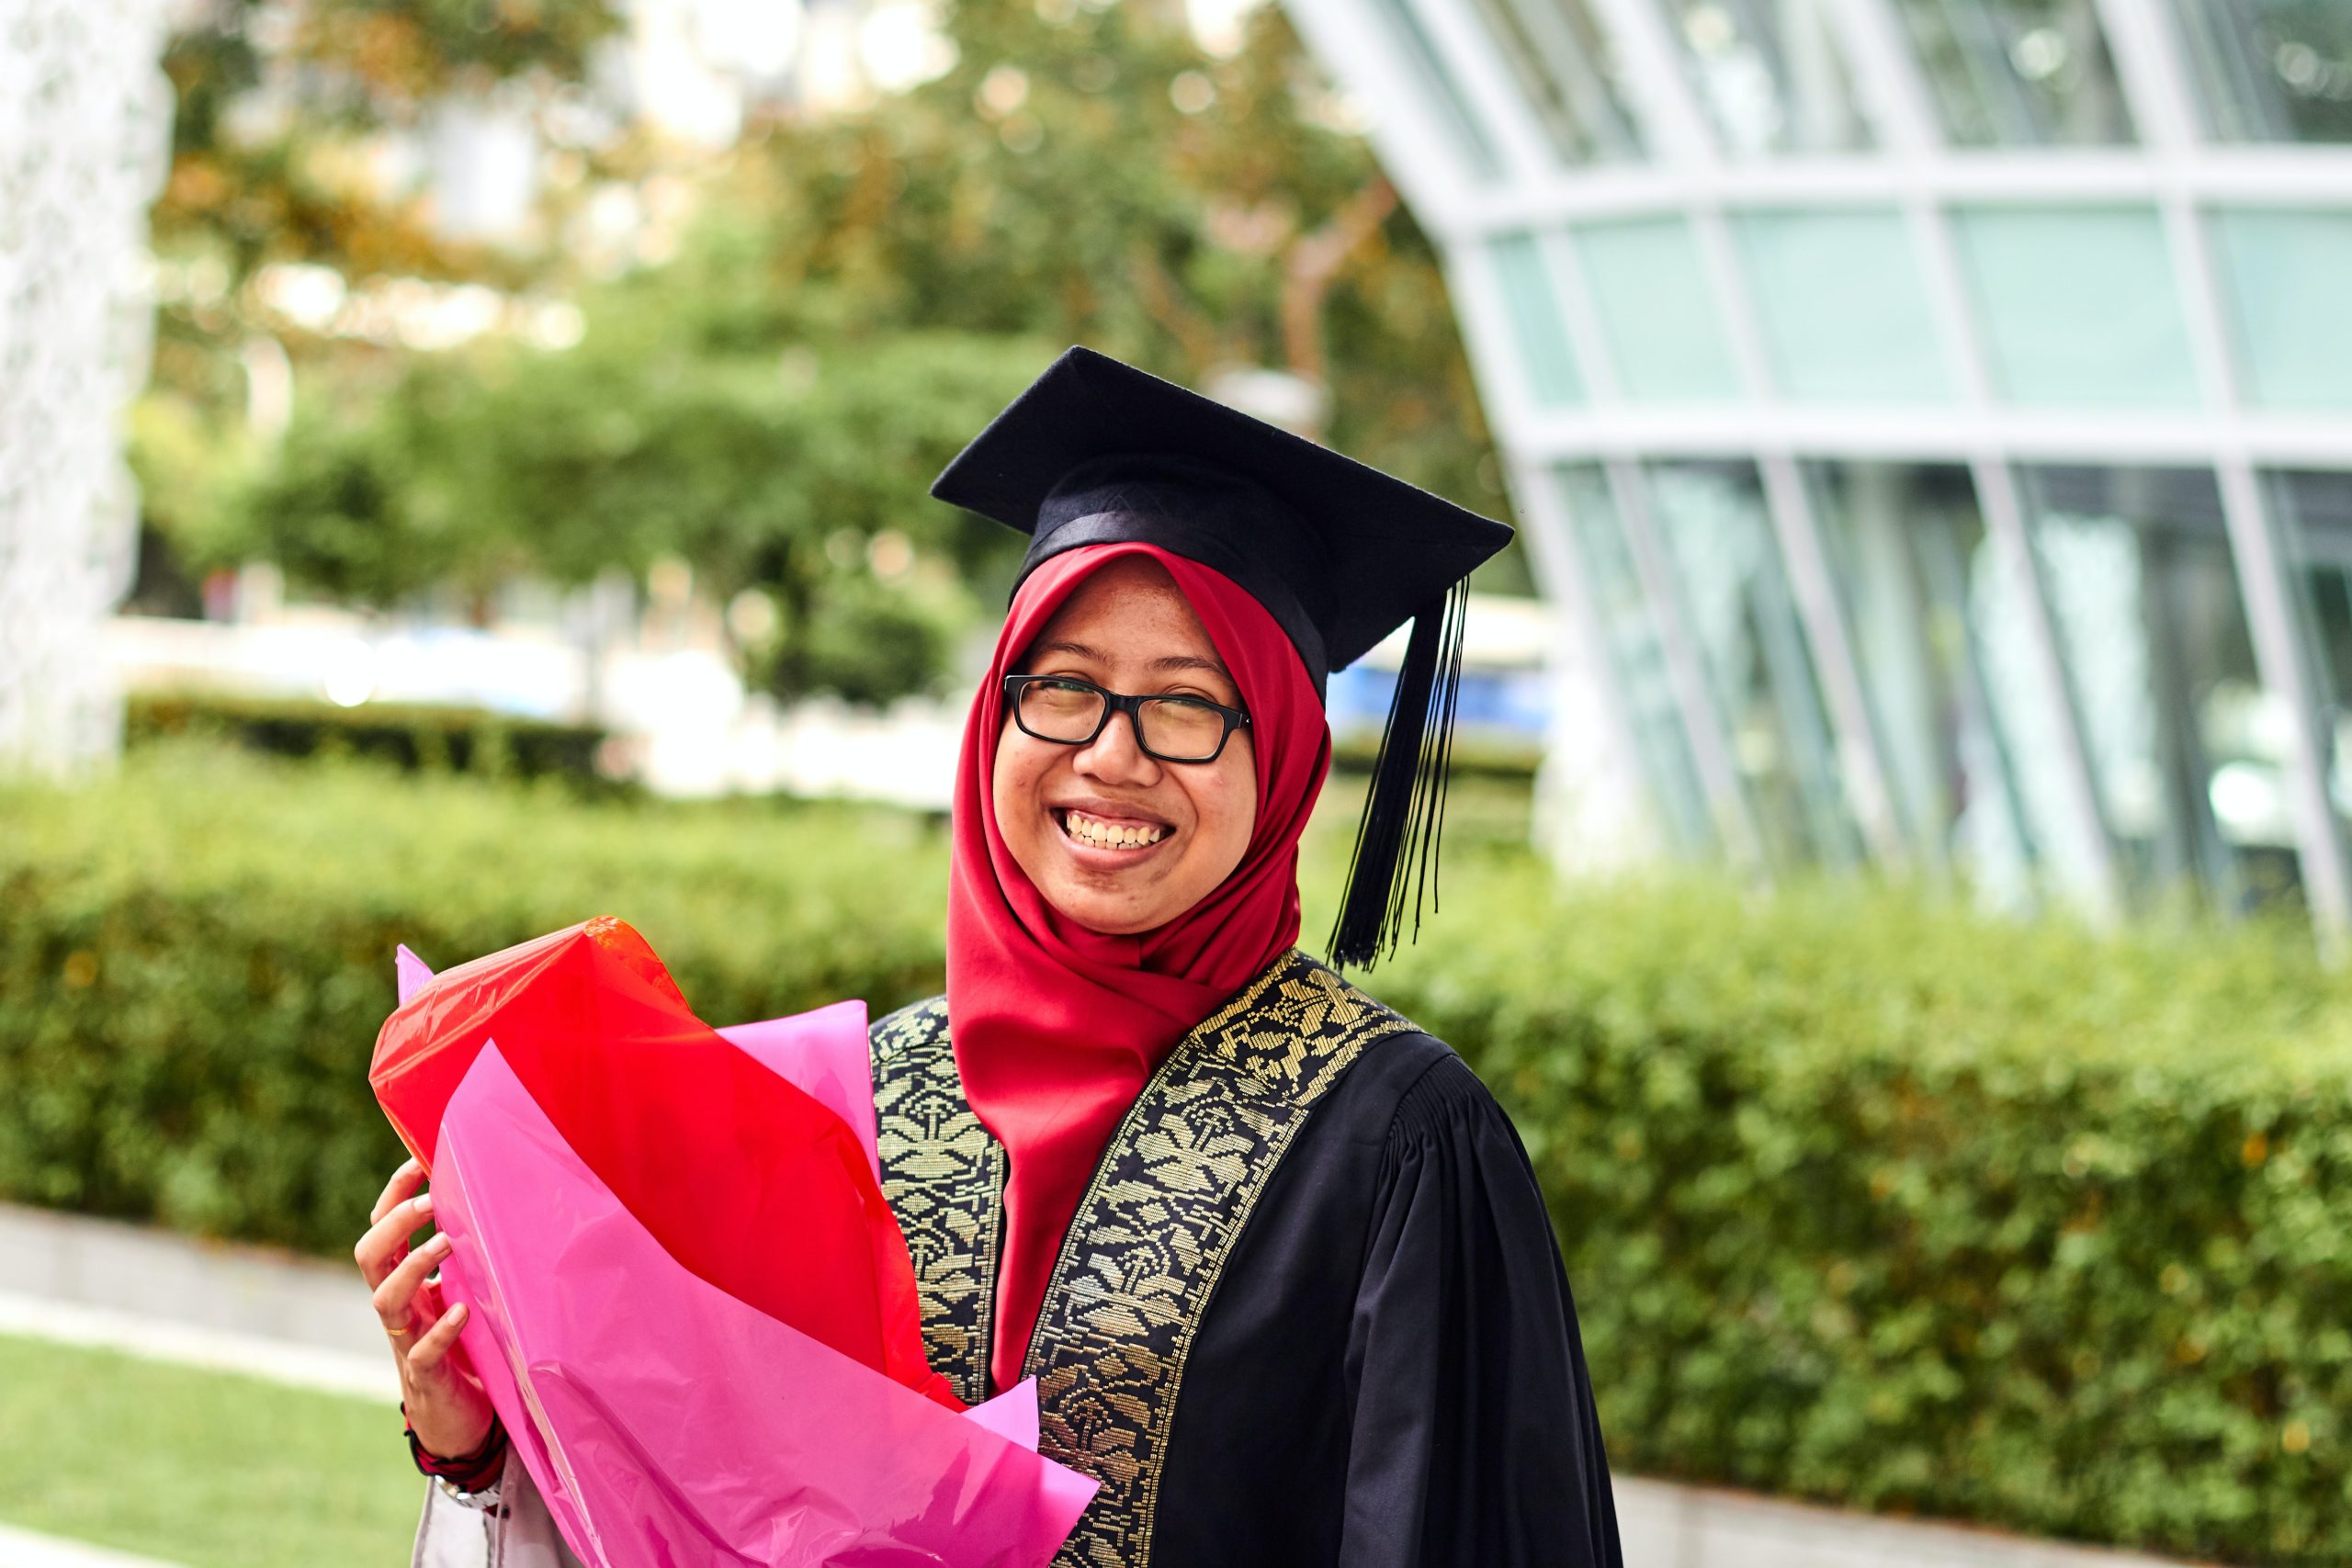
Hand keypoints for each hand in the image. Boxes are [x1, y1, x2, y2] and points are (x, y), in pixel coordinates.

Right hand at [355, 1158, 495, 1461]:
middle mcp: (399, 1308)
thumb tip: (494, 1207)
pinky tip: (463, 1312)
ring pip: (385, 1299)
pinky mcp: (426, 1376)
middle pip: (369, 1256)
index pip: (382, 1229)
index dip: (393, 1195)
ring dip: (413, 1266)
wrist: (457, 1420)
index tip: (417, 1161)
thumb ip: (465, 1262)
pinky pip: (424, 1352)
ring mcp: (407, 1341)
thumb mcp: (460, 1295)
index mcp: (405, 1283)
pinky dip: (442, 1330)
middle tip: (430, 1200)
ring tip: (446, 1242)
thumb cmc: (462, 1347)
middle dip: (394, 1224)